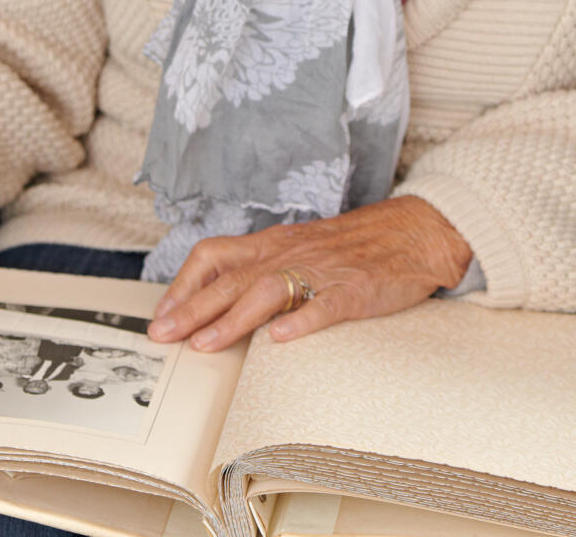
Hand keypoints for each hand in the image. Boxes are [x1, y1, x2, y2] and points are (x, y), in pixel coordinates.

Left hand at [147, 196, 472, 351]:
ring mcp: (323, 270)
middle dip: (192, 308)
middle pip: (231, 278)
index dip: (183, 284)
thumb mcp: (301, 247)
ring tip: (205, 344)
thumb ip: (265, 268)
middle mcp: (290, 252)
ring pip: (268, 290)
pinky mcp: (356, 288)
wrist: (415, 230)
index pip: (215, 255)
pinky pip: (325, 305)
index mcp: (275, 242)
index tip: (160, 314)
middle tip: (162, 335)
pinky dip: (301, 322)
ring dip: (232, 319)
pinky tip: (280, 340)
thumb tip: (222, 298)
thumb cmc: (357, 244)